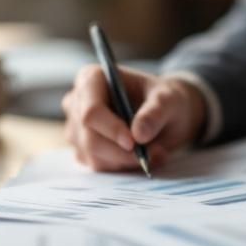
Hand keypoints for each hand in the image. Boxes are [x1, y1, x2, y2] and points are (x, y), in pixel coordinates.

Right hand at [62, 66, 206, 171]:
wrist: (165, 115)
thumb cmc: (163, 100)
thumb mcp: (169, 100)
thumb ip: (156, 112)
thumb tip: (139, 134)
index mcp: (91, 79)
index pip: (91, 111)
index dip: (111, 129)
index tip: (134, 142)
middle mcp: (77, 102)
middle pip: (90, 138)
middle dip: (123, 152)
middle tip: (155, 153)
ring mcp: (76, 128)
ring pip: (94, 156)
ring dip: (126, 160)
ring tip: (156, 152)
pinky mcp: (82, 149)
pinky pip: (98, 166)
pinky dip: (123, 166)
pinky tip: (140, 156)